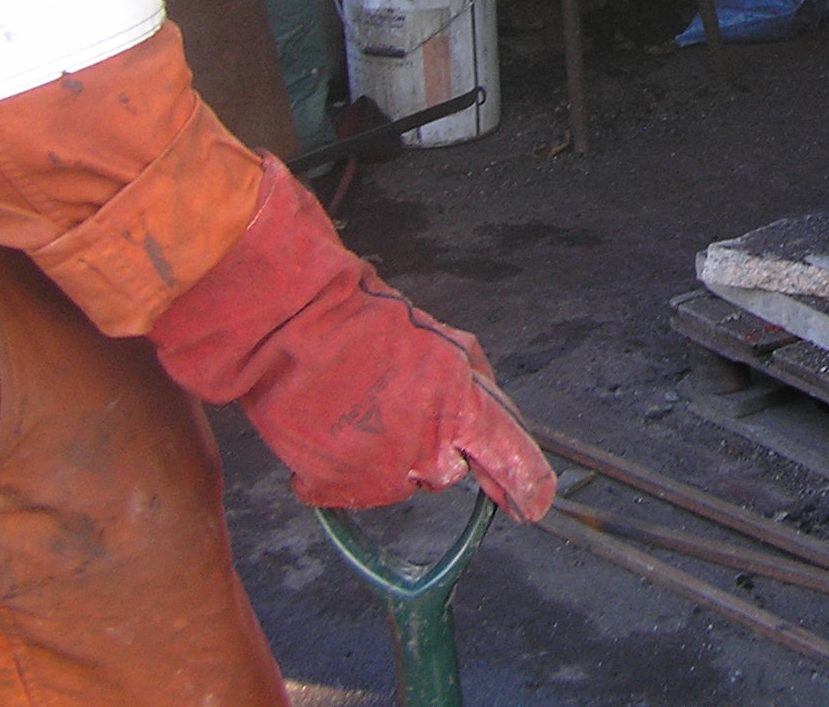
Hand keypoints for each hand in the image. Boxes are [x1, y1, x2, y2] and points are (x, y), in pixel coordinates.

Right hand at [148, 158, 554, 520]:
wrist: (292, 330)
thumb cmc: (369, 324)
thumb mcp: (443, 341)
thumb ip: (473, 384)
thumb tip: (485, 419)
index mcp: (459, 407)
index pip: (506, 454)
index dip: (525, 483)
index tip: (536, 504)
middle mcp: (427, 449)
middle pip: (447, 470)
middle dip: (435, 447)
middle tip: (401, 406)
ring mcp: (380, 474)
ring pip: (402, 481)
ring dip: (391, 457)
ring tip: (359, 408)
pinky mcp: (335, 488)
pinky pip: (354, 490)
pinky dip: (346, 469)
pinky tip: (332, 430)